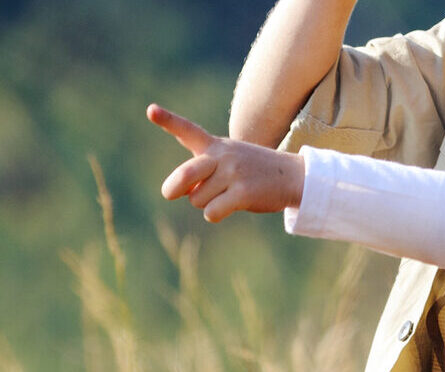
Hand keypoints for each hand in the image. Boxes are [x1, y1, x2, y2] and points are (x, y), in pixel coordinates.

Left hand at [148, 104, 306, 222]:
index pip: (188, 130)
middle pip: (185, 174)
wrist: (294, 176)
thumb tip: (177, 191)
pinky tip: (232, 206)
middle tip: (170, 193)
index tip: (150, 110)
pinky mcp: (243, 193)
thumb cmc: (253, 171)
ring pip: (197, 199)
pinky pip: (212, 212)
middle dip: (173, 187)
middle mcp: (223, 156)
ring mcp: (233, 173)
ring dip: (206, 204)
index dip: (168, 120)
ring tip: (227, 195)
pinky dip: (216, 215)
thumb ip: (201, 170)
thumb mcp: (228, 160)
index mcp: (216, 145)